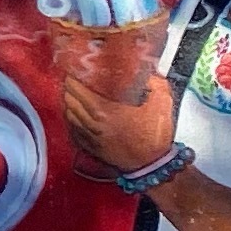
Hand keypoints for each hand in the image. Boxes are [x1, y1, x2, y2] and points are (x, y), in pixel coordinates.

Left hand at [62, 69, 179, 182]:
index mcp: (105, 109)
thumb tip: (141, 69)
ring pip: (68, 111)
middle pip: (69, 97)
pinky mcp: (88, 145)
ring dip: (69, 98)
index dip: (74, 74)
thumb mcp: (161, 100)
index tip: (76, 66)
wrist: (152, 164)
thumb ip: (151, 80)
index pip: (77, 87)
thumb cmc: (156, 134)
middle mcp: (92, 122)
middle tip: (74, 75)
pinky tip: (76, 109)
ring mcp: (88, 134)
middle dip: (70, 84)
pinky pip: (72, 126)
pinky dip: (71, 115)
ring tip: (74, 90)